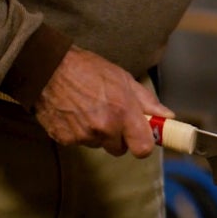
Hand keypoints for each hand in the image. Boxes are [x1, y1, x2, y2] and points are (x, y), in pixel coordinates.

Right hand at [34, 45, 173, 157]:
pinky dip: (79, 132)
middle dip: (119, 137)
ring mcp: (83, 135)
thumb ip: (147, 101)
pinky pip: (80, 142)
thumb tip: (168, 116)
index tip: (142, 137)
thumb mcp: (123, 78)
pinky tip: (75, 113)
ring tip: (90, 109)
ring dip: (98, 133)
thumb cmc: (87, 69)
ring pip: (99, 144)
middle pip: (120, 149)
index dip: (143, 144)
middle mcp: (104, 127)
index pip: (143, 149)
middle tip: (112, 116)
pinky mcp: (64, 139)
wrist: (48, 68)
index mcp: (123, 112)